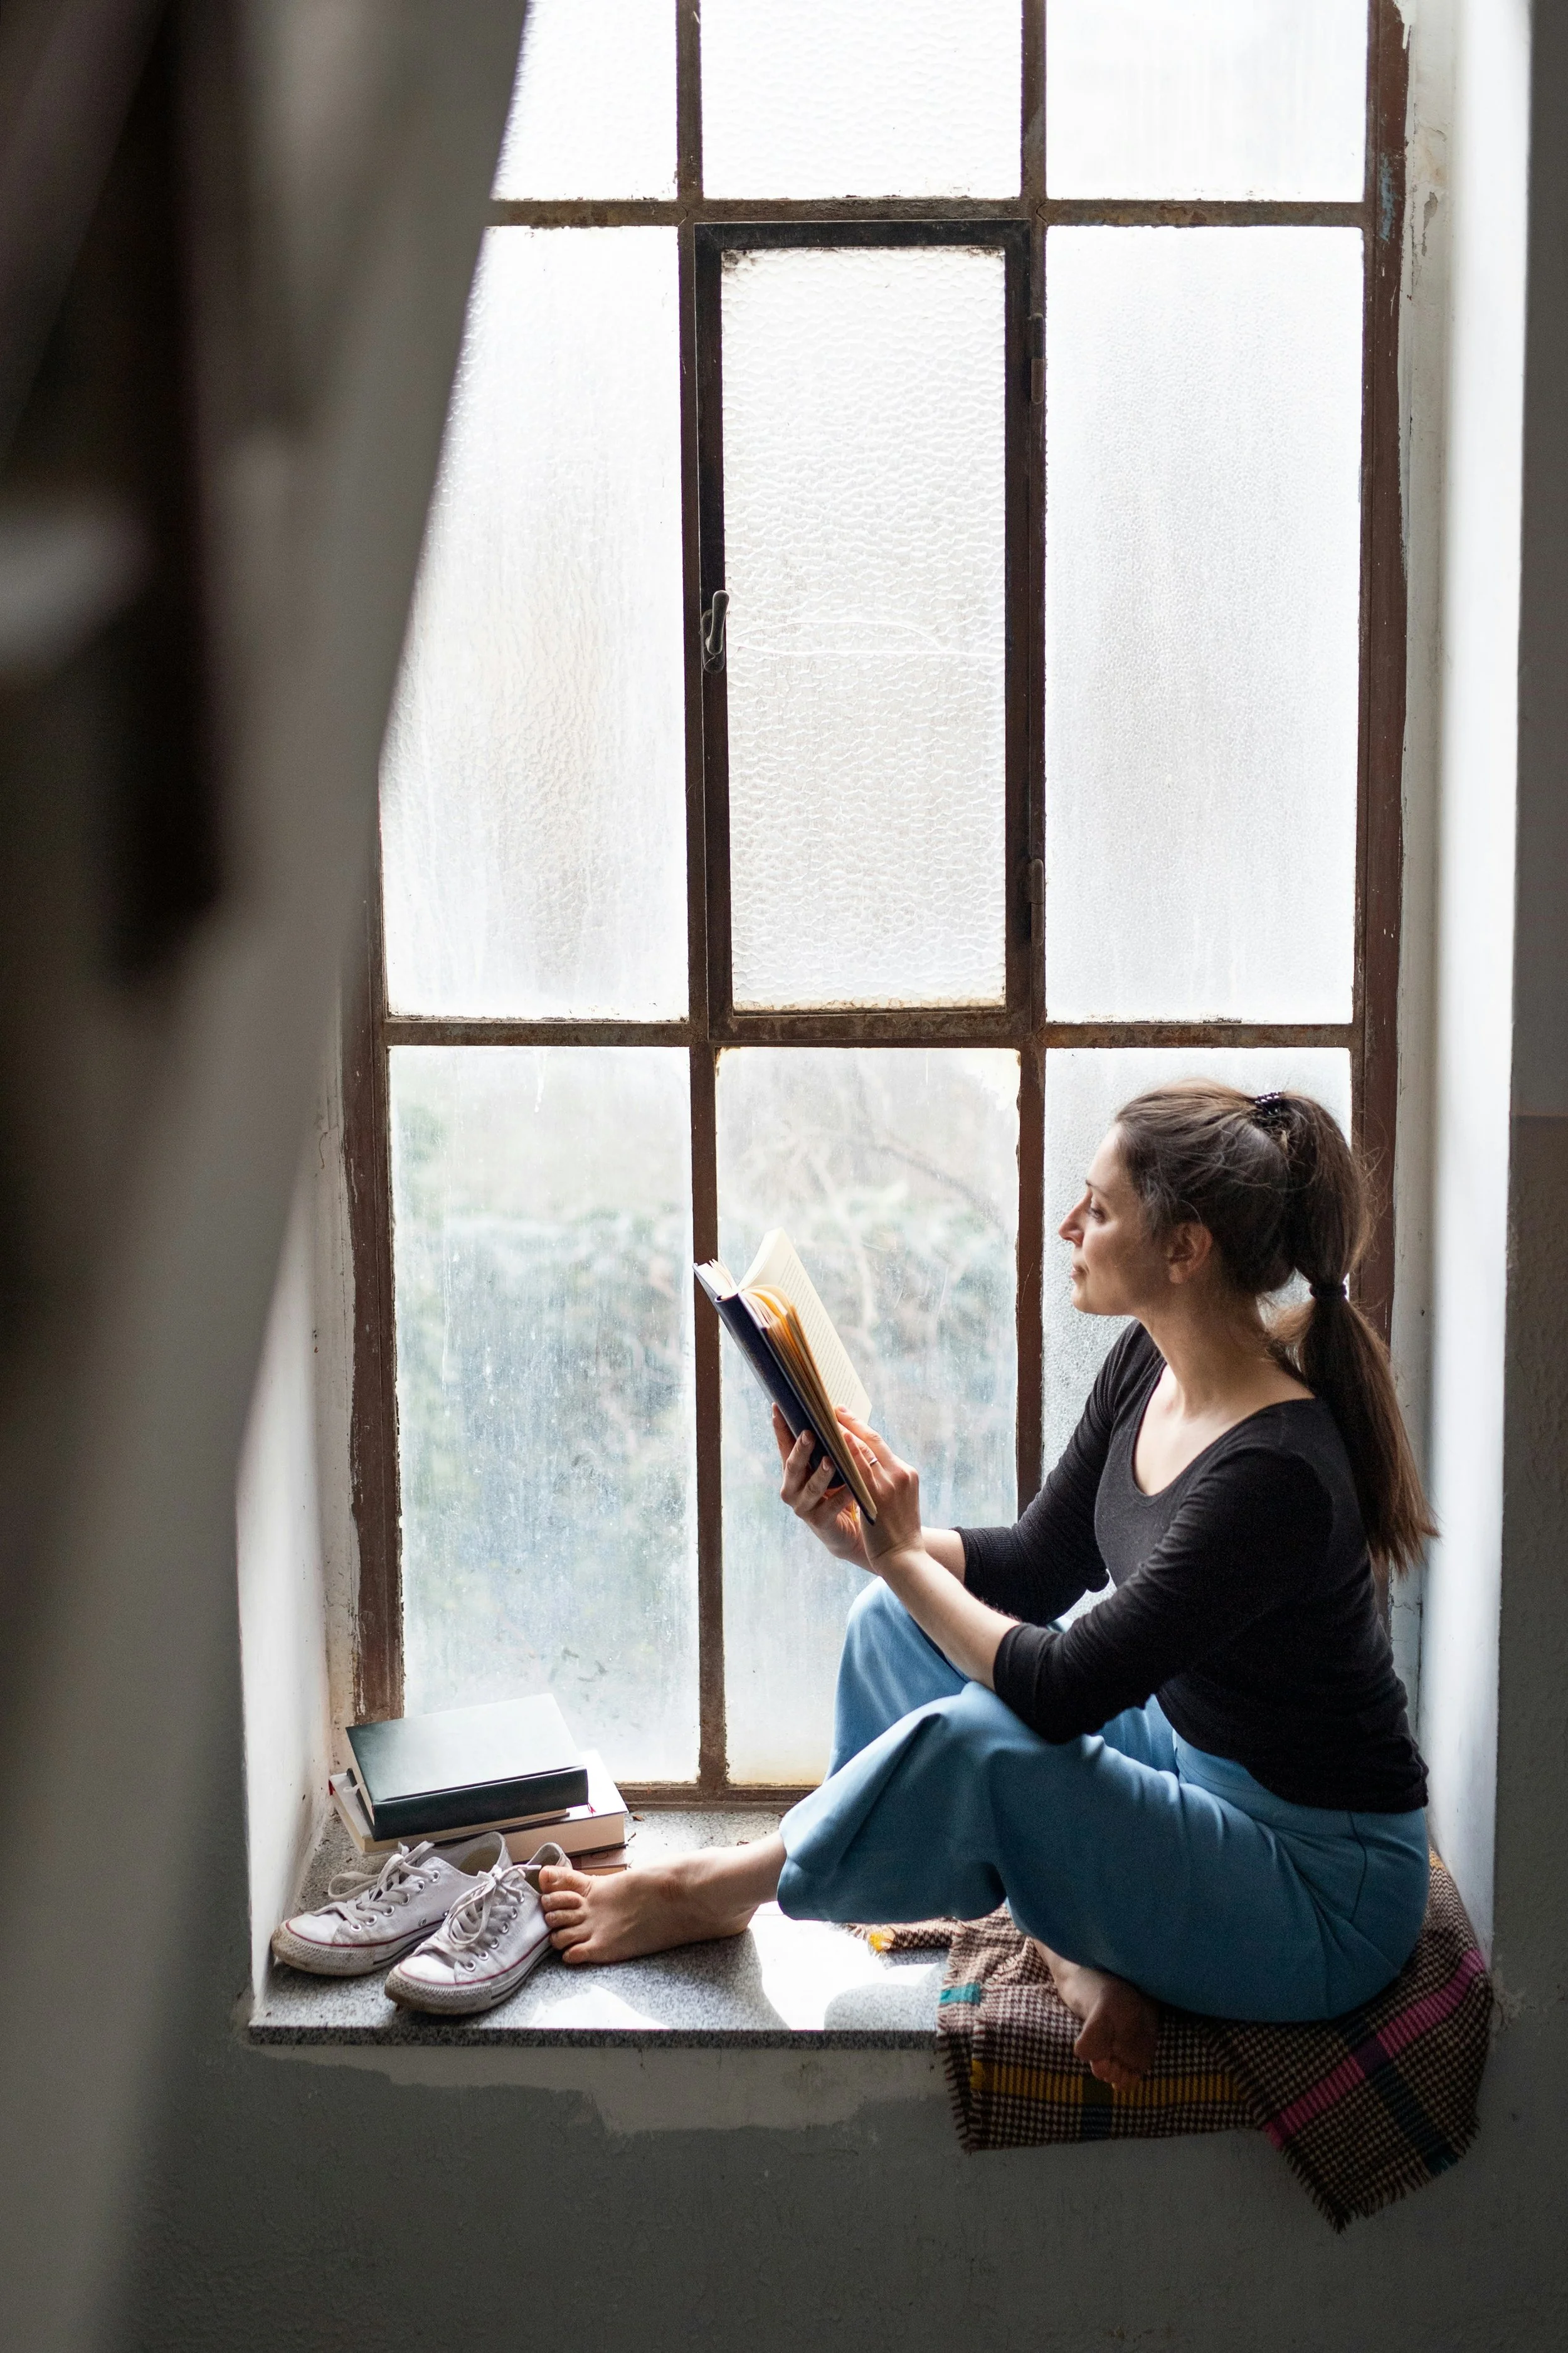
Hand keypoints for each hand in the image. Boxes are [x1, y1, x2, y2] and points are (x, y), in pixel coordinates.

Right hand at [773, 1410, 868, 1565]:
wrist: (850, 1531)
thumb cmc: (841, 1491)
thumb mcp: (832, 1466)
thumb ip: (829, 1445)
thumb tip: (835, 1409)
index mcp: (794, 1471)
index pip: (785, 1445)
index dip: (780, 1427)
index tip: (778, 1407)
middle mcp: (792, 1488)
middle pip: (793, 1466)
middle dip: (801, 1449)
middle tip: (809, 1433)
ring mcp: (803, 1507)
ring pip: (812, 1488)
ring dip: (821, 1473)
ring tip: (831, 1461)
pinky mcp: (819, 1523)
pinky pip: (831, 1507)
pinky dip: (843, 1496)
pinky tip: (852, 1488)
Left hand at [837, 1412, 921, 1561]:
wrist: (905, 1556)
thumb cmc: (898, 1530)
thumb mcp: (899, 1498)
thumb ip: (886, 1479)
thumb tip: (862, 1463)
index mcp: (906, 1472)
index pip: (880, 1443)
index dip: (861, 1426)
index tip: (844, 1414)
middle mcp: (900, 1473)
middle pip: (872, 1440)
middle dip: (850, 1423)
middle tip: (832, 1409)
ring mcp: (889, 1484)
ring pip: (862, 1451)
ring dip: (842, 1434)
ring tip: (826, 1422)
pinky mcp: (877, 1497)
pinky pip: (857, 1470)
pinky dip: (844, 1455)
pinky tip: (831, 1445)